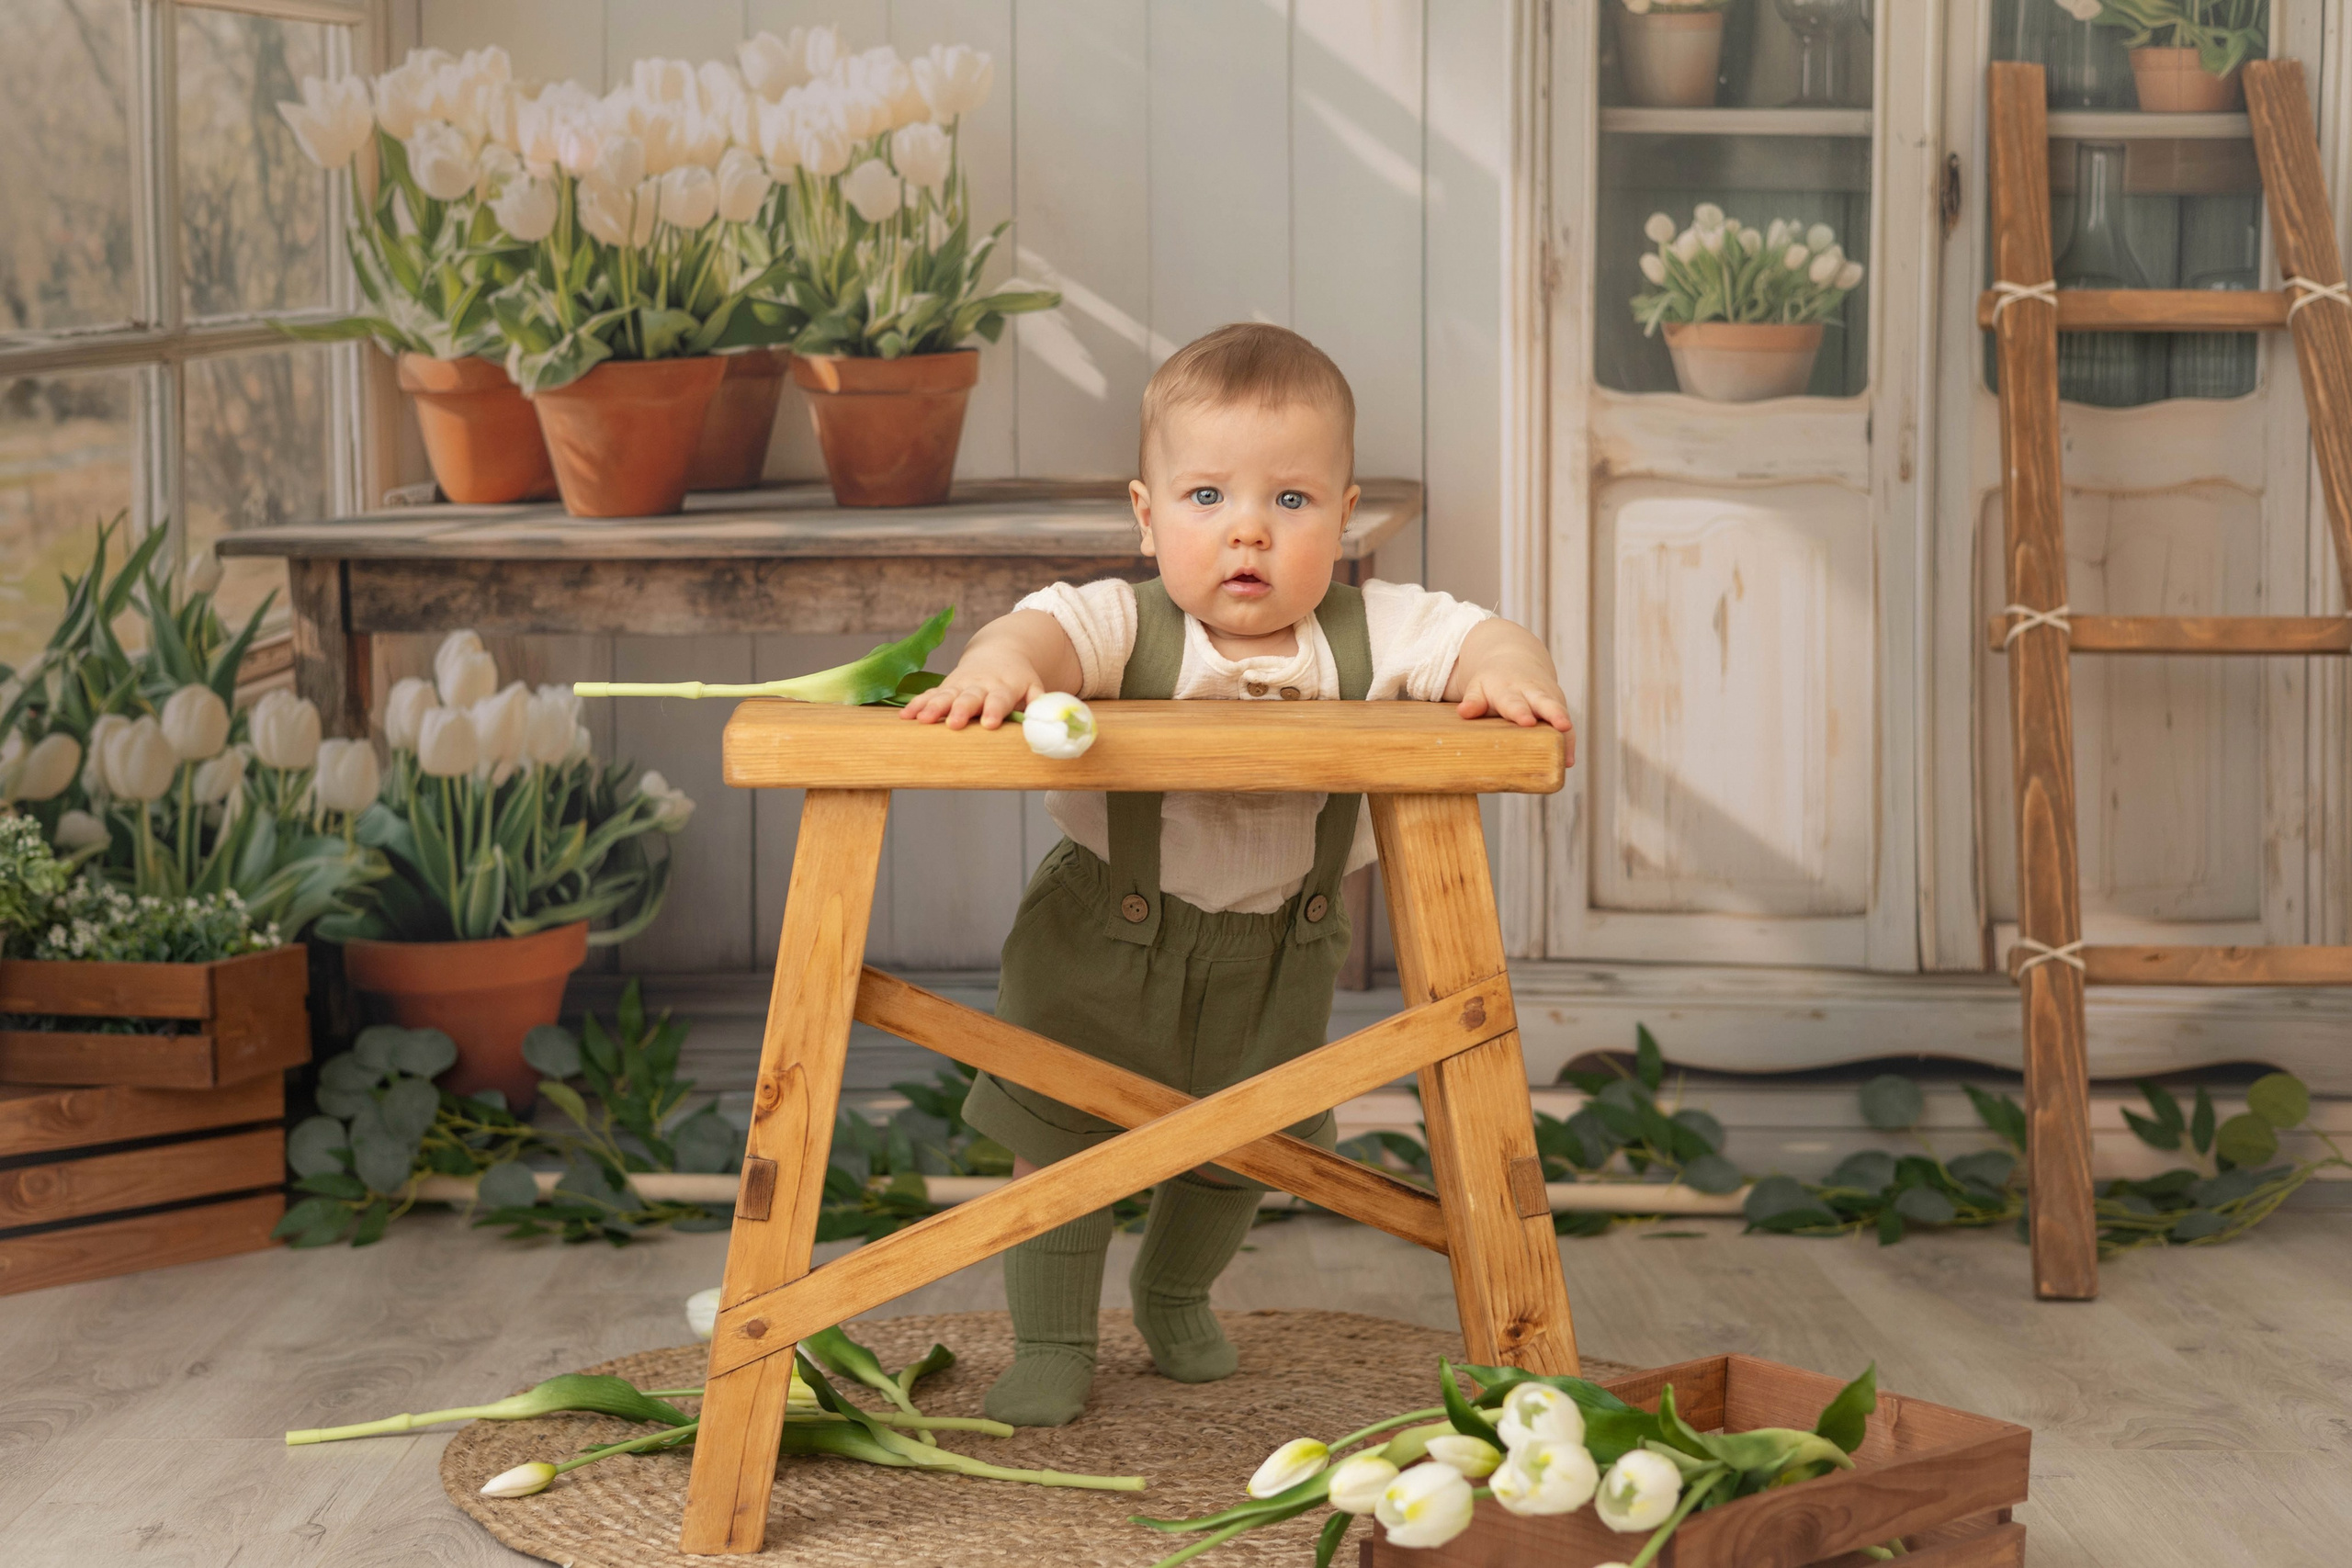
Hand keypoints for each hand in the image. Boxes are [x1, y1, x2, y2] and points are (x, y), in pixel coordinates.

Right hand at [899, 648, 1041, 729]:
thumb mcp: (1034, 686)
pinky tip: (906, 717)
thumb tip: (1048, 722)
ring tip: (923, 720)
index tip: (989, 723)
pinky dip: (918, 704)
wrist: (1000, 652)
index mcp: (1005, 686)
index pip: (1000, 699)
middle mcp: (981, 684)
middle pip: (969, 697)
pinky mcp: (947, 686)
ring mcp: (961, 684)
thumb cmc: (1018, 679)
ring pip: (945, 695)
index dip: (994, 710)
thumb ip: (1040, 702)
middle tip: (955, 723)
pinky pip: (930, 695)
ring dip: (934, 707)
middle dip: (961, 710)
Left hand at [1444, 619, 1574, 744]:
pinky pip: (1565, 726)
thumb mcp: (1479, 686)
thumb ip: (1473, 700)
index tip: (1527, 722)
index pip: (1515, 702)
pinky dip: (1568, 742)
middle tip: (1563, 726)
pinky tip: (1568, 761)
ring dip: (1565, 733)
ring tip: (1567, 757)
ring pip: (1559, 714)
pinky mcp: (1559, 707)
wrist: (1517, 661)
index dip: (1521, 712)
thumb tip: (1464, 712)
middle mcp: (1533, 693)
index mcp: (1510, 689)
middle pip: (1546, 703)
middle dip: (1555, 715)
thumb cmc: (1493, 682)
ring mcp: (1549, 699)